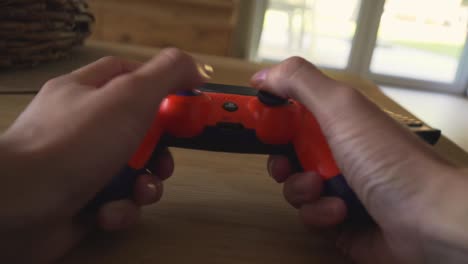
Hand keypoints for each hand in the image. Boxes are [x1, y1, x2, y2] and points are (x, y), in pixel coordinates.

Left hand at [0, 49, 206, 262]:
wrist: (18, 208)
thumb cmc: (75, 144)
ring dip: (145, 185)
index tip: (186, 102)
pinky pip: (116, 200)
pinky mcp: (81, 201)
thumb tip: (194, 68)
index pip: (128, 75)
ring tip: (139, 192)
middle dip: (159, 151)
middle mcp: (81, 126)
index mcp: (85, 91)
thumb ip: (166, 75)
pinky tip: (108, 212)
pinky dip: (120, 208)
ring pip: (132, 170)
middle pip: (137, 130)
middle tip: (164, 162)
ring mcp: (80, 165)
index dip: (160, 85)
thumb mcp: (129, 97)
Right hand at [251, 57, 467, 262]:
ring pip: (293, 188)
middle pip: (286, 153)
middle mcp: (336, 151)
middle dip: (280, 162)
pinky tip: (341, 212)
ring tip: (325, 189)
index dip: (271, 119)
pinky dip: (320, 215)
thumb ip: (299, 83)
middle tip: (287, 163)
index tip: (257, 124)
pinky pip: (309, 216)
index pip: (291, 113)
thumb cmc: (391, 162)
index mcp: (336, 121)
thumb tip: (264, 75)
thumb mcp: (341, 109)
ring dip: (302, 191)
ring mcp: (338, 186)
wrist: (428, 219)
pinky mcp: (338, 218)